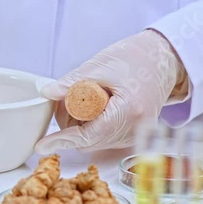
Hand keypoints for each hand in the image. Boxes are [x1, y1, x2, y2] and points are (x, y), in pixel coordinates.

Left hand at [34, 29, 187, 154]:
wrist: (162, 60)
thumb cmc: (134, 58)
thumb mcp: (99, 65)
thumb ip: (71, 82)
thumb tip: (46, 93)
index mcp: (128, 111)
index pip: (88, 135)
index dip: (61, 141)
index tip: (40, 146)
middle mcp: (135, 129)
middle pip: (88, 140)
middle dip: (69, 125)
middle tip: (64, 99)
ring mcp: (136, 134)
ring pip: (94, 140)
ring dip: (79, 125)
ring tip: (82, 97)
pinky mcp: (134, 134)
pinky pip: (104, 137)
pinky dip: (92, 125)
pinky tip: (93, 106)